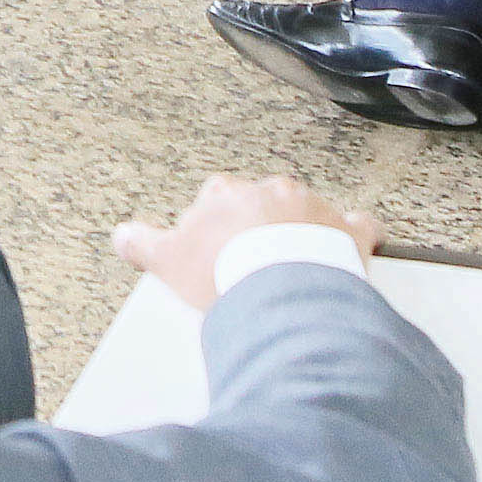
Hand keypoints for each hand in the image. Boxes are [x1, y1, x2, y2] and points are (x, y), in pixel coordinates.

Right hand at [109, 173, 376, 312]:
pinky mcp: (348, 231)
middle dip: (261, 225)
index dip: (215, 223)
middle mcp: (270, 191)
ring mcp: (312, 208)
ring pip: (307, 211)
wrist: (282, 291)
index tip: (216, 246)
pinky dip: (357, 237)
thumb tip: (121, 234)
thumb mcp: (167, 261)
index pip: (216, 195)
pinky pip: (359, 227)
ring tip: (295, 266)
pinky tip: (353, 254)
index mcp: (227, 193)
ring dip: (303, 230)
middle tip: (254, 260)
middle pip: (263, 202)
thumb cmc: (225, 272)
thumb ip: (141, 243)